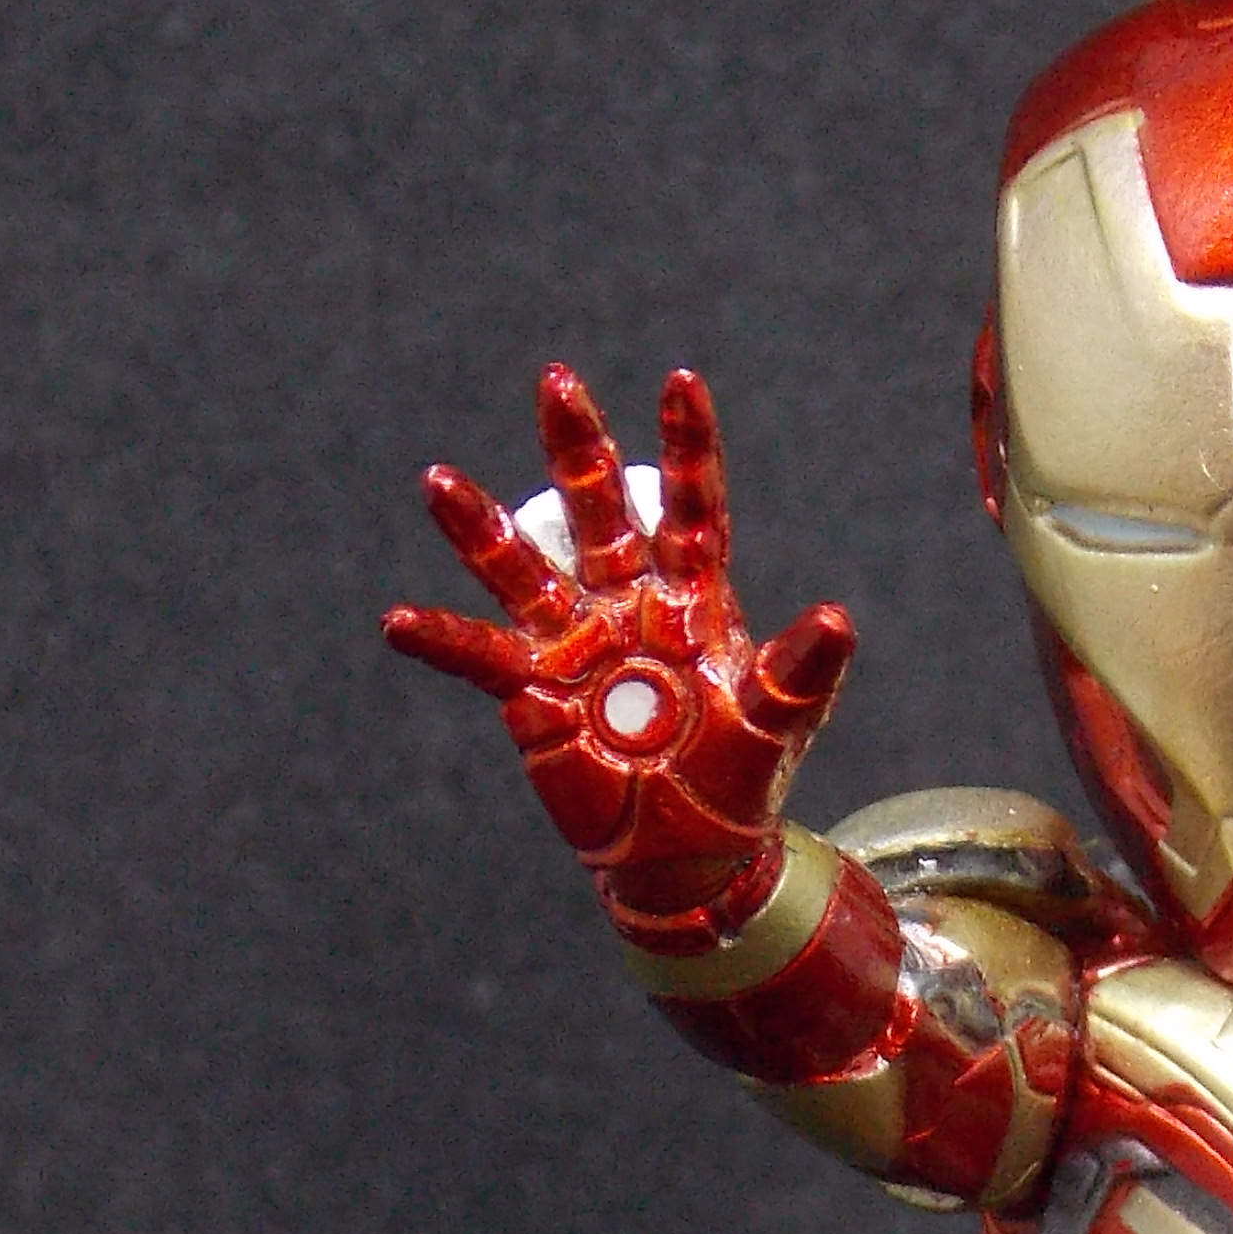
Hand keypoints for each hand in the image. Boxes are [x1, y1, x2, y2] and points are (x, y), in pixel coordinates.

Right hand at [385, 364, 856, 946]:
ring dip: (480, 529)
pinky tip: (397, 623)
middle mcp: (628, 606)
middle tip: (558, 380)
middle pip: (600, 513)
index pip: (691, 511)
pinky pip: (480, 657)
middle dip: (579, 451)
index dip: (686, 450)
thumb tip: (835, 618)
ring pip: (523, 569)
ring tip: (438, 482)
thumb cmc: (739, 779)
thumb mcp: (776, 725)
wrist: (690, 853)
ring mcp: (576, 644)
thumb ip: (799, 673)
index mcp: (692, 600)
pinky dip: (441, 641)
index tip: (680, 382)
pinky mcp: (534, 692)